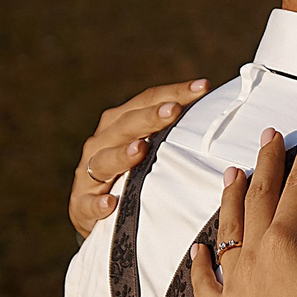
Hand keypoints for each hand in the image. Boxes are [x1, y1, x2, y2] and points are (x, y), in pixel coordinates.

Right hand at [68, 78, 207, 237]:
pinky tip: (110, 203)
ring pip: (104, 161)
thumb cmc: (130, 171)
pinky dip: (98, 203)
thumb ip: (171, 132)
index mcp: (120, 123)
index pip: (147, 100)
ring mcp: (89, 173)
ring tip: (141, 149)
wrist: (93, 209)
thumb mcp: (147, 148)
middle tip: (174, 110)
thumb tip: (215, 113)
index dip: (175, 93)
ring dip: (122, 155)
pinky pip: (88, 204)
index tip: (204, 87)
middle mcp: (102, 142)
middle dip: (149, 117)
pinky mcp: (81, 204)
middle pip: (125, 125)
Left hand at [188, 122, 296, 296]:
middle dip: (267, 162)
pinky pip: (204, 282)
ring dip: (232, 198)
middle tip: (270, 133)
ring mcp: (232, 288)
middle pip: (259, 198)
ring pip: (227, 230)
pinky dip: (200, 262)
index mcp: (286, 246)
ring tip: (232, 172)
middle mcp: (252, 259)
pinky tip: (197, 249)